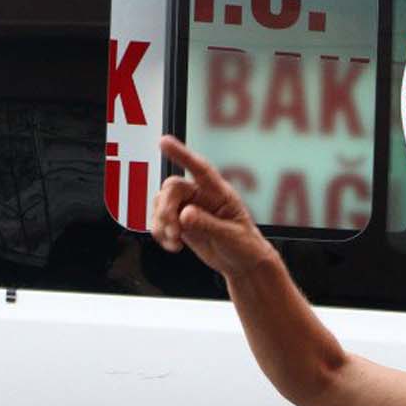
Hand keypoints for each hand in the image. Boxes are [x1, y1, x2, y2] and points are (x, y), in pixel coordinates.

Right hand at [150, 135, 275, 278]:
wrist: (243, 264)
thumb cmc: (245, 246)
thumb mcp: (230, 236)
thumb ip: (207, 224)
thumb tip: (185, 214)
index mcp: (219, 193)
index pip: (200, 169)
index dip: (182, 155)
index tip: (163, 142)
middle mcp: (201, 196)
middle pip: (172, 189)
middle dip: (166, 210)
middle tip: (174, 232)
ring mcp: (189, 209)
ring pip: (161, 204)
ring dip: (162, 224)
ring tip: (175, 242)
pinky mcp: (180, 223)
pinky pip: (160, 221)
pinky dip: (160, 233)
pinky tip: (173, 246)